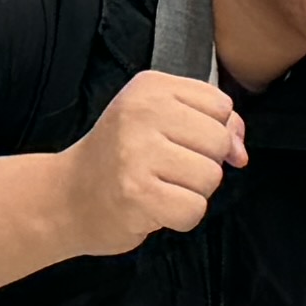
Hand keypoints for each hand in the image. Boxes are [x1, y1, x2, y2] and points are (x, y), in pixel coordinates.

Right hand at [60, 65, 245, 260]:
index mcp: (150, 87)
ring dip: (190, 193)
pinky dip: (180, 218)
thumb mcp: (159, 122)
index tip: (184, 144)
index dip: (214, 131)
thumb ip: (209, 124)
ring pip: (211, 177)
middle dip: (202, 165)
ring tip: (158, 187)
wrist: (65, 198)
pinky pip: (194, 209)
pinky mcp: (137, 193)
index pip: (221, 105)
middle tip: (165, 170)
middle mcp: (142, 112)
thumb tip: (240, 151)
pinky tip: (154, 208)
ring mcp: (137, 152)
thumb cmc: (119, 158)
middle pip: (219, 141)